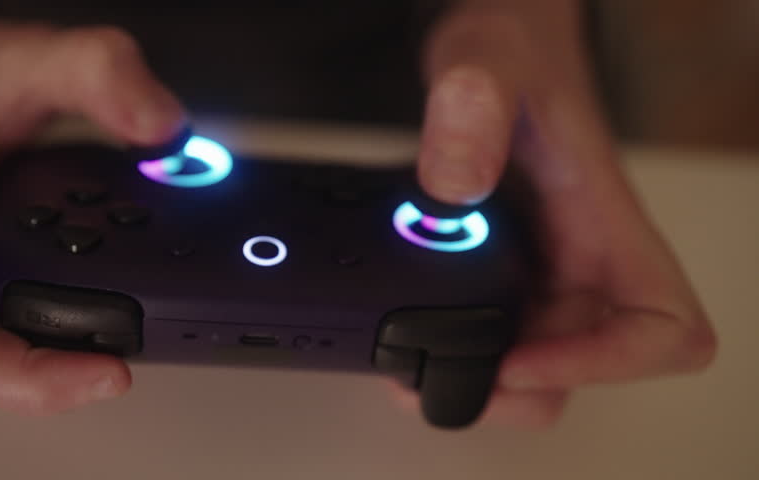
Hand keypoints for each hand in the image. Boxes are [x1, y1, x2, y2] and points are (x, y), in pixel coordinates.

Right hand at [0, 4, 187, 413]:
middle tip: (155, 329)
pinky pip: (21, 305)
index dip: (26, 379)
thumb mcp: (20, 60)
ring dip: (83, 330)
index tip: (111, 373)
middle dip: (79, 353)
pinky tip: (121, 277)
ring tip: (149, 305)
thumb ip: (94, 73)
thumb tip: (163, 129)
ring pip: (10, 335)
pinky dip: (78, 299)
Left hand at [411, 0, 716, 427]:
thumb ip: (472, 106)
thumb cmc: (513, 44)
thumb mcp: (486, 57)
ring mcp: (547, 263)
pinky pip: (500, 326)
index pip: (660, 326)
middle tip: (449, 378)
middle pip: (592, 365)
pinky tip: (413, 335)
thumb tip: (455, 187)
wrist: (496, 40)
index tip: (524, 357)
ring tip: (418, 366)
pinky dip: (461, 344)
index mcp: (603, 218)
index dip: (604, 364)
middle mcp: (584, 254)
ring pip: (542, 355)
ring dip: (488, 378)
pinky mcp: (509, 262)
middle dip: (524, 389)